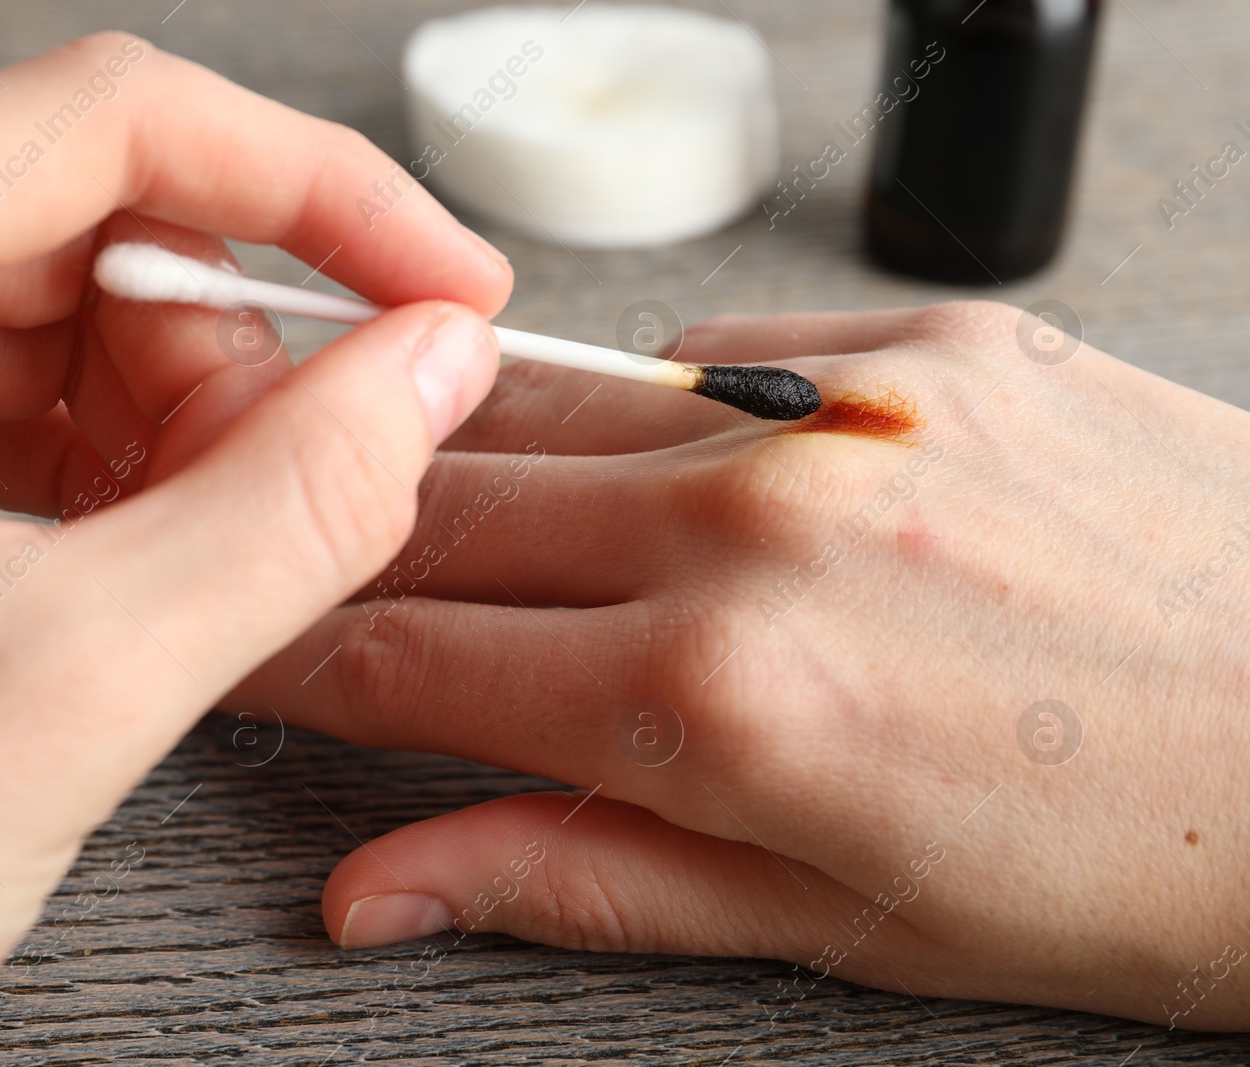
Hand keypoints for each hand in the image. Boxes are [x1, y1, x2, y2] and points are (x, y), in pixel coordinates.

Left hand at [0, 34, 508, 1064]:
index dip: (314, 192)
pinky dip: (104, 476)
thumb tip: (433, 367)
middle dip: (230, 347)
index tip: (435, 284)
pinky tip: (137, 565)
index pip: (105, 122)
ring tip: (210, 549)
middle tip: (318, 473)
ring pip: (46, 323)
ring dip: (173, 423)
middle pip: (79, 225)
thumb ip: (299, 504)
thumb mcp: (68, 684)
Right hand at [236, 302, 1249, 1030]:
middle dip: (348, 529)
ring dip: (474, 451)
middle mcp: (760, 522)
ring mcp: (848, 402)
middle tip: (294, 538)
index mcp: (718, 700)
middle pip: (452, 500)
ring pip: (558, 400)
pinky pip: (710, 352)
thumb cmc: (1114, 868)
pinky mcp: (932, 336)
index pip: (413, 656)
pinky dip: (647, 412)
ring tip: (431, 486)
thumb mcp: (826, 925)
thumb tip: (376, 890)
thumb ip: (574, 877)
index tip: (246, 640)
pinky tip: (664, 467)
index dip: (297, 651)